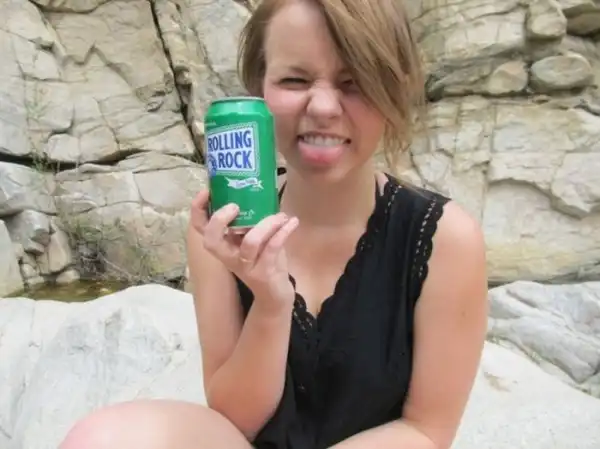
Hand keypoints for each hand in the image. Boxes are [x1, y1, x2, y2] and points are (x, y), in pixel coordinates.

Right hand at [189, 189, 298, 310]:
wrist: (274, 295)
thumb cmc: (264, 260)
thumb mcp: (254, 239)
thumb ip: (252, 219)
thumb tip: (259, 188)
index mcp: (223, 245)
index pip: (201, 229)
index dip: (198, 210)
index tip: (205, 191)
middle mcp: (229, 257)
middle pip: (211, 240)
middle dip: (219, 220)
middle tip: (235, 205)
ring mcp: (245, 267)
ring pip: (249, 243)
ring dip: (266, 224)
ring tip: (280, 215)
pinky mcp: (263, 274)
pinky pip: (272, 249)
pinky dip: (283, 232)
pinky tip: (292, 222)